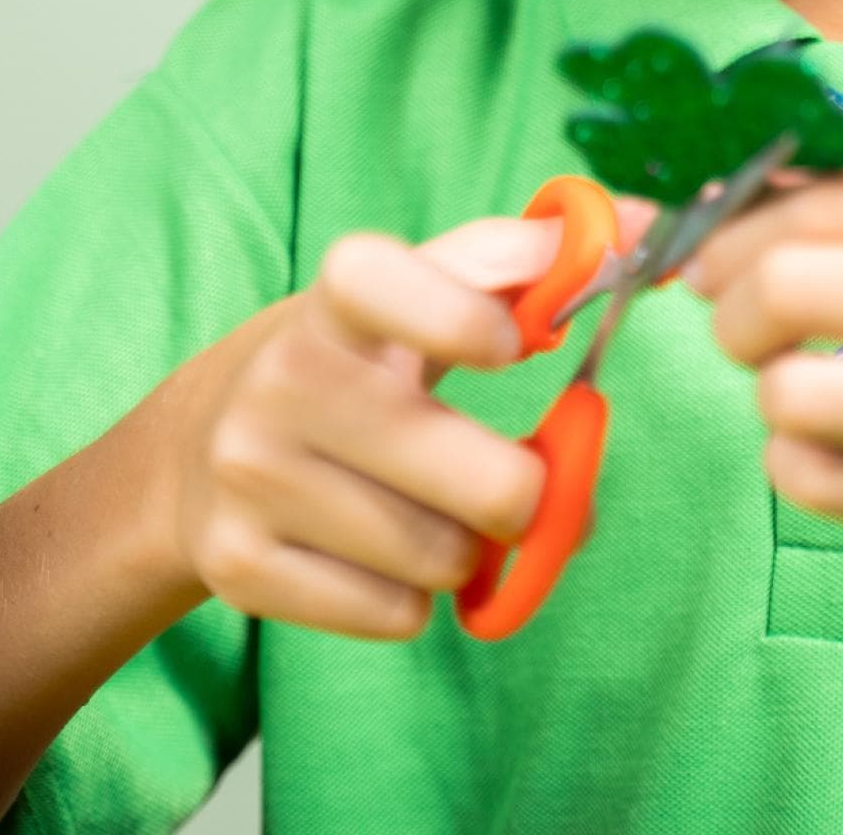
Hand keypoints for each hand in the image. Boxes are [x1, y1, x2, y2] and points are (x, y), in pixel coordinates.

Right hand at [159, 197, 658, 639]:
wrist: (191, 453)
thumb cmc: (350, 360)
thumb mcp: (415, 294)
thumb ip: (527, 261)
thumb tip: (651, 228)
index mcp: (333, 300)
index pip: (379, 282)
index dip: (461, 317)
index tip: (517, 349)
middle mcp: (281, 379)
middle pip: (467, 472)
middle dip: (524, 488)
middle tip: (519, 481)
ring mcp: (251, 477)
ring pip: (439, 553)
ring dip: (468, 547)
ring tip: (438, 511)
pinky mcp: (239, 567)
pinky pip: (394, 614)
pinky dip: (416, 599)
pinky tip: (385, 556)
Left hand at [682, 160, 842, 599]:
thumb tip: (744, 207)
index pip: (826, 198)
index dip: (733, 224)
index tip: (703, 245)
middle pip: (792, 285)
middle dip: (732, 309)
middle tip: (743, 326)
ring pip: (798, 397)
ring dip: (770, 396)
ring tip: (802, 392)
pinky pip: (836, 491)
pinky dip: (798, 469)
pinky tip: (824, 452)